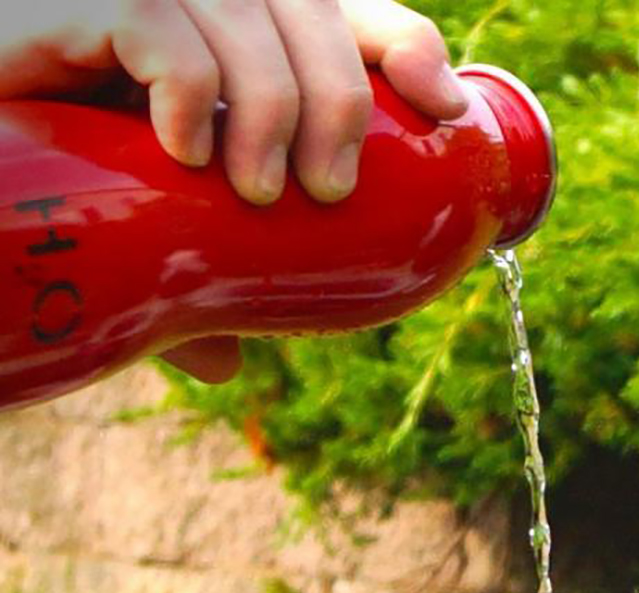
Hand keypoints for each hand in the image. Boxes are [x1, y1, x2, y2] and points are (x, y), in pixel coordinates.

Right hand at [0, 0, 472, 381]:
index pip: (345, 11)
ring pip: (239, 11)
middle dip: (338, 99)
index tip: (443, 114)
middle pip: (306, 6)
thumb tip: (226, 365)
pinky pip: (151, 22)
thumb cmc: (49, 201)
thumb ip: (192, 283)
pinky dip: (186, 86)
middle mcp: (186, 2)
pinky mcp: (62, 8)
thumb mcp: (143, 245)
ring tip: (255, 193)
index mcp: (229, 42)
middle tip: (327, 193)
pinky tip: (182, 152)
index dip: (403, 44)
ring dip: (269, 106)